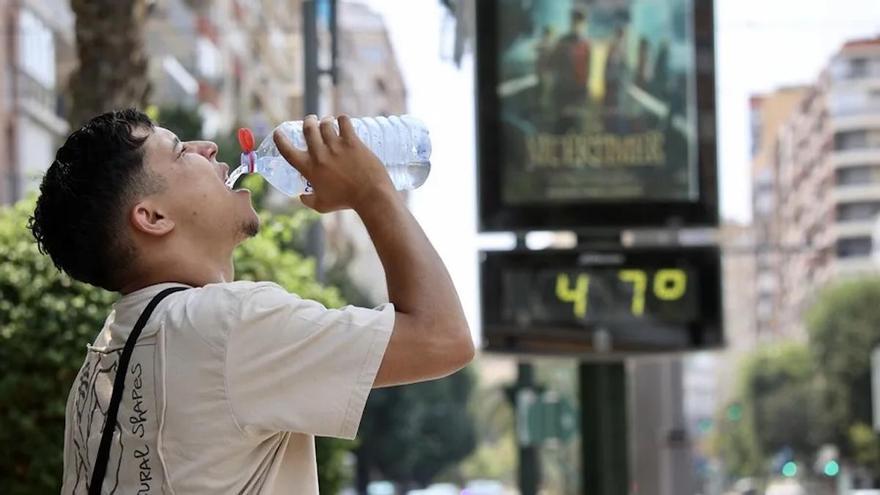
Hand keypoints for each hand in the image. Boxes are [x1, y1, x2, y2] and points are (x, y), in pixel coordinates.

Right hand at [273, 115, 395, 212]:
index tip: (279, 132)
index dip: (279, 138)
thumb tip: (301, 196)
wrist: (370, 196)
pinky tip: (343, 121)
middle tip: (311, 121)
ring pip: (325, 123)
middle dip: (308, 121)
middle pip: (308, 128)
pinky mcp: (352, 142)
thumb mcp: (321, 205)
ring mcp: (336, 146)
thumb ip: (308, 200)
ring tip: (328, 122)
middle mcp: (319, 154)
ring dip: (325, 120)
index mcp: (309, 168)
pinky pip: (344, 121)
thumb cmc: (345, 202)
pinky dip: (342, 119)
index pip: (286, 150)